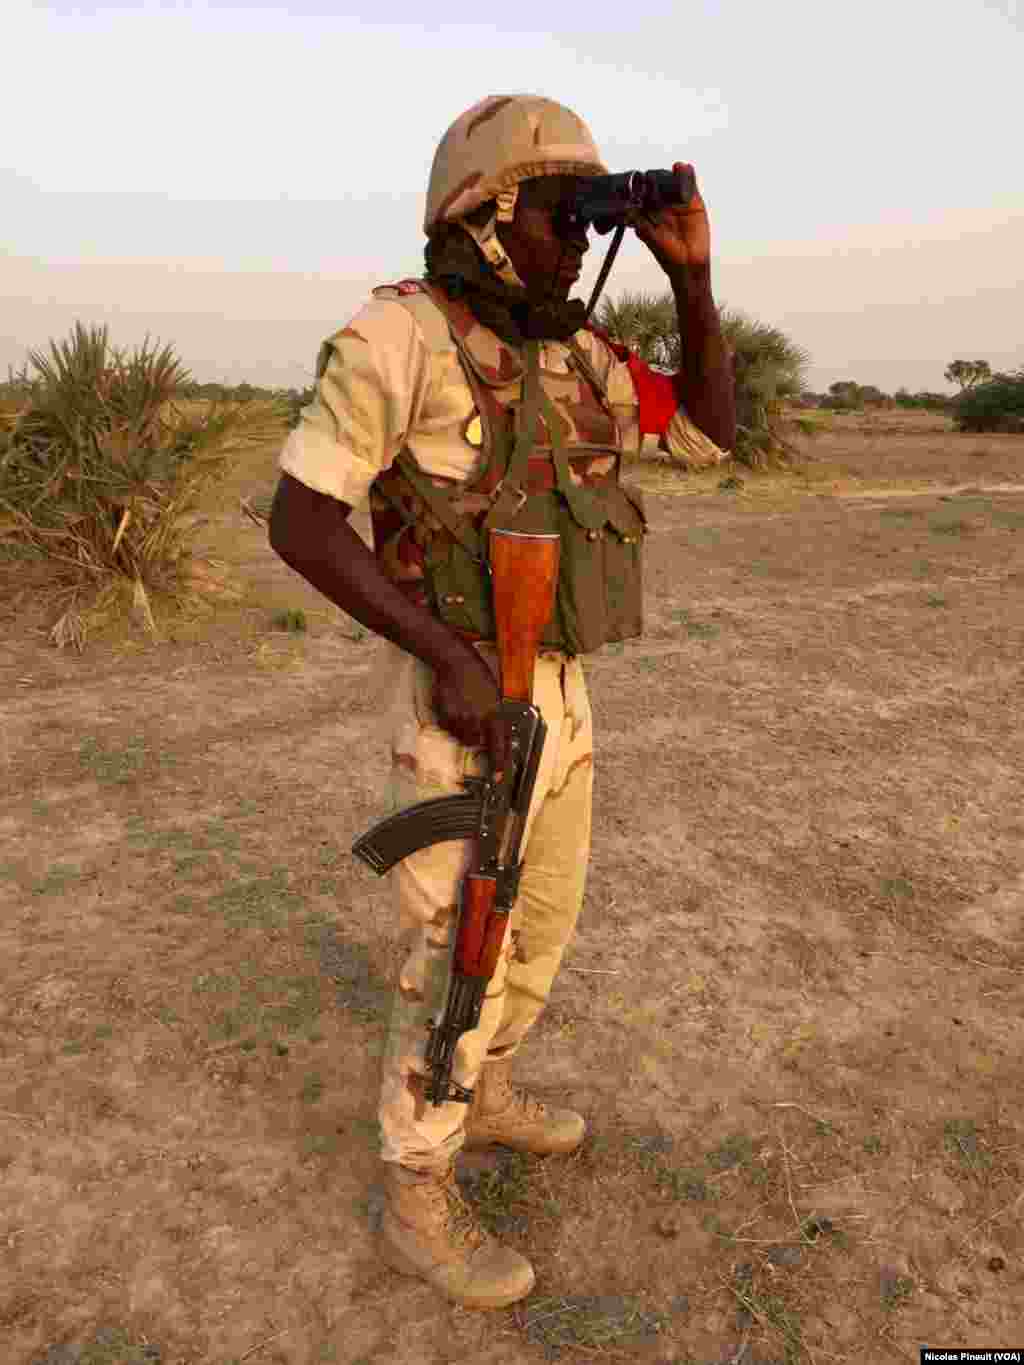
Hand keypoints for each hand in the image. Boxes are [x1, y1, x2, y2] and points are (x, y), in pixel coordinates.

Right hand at [431, 653, 511, 779]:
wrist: (457, 663)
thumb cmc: (479, 678)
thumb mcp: (495, 698)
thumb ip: (495, 718)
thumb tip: (493, 738)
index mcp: (495, 714)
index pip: (499, 745)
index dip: (499, 763)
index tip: (499, 777)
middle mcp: (478, 720)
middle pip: (474, 743)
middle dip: (474, 738)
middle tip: (472, 722)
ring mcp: (460, 719)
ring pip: (460, 737)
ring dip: (462, 730)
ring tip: (463, 710)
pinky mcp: (446, 717)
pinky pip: (447, 729)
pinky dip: (450, 723)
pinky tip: (454, 707)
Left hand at [630, 162, 710, 274]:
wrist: (689, 264)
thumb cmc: (668, 255)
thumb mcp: (652, 240)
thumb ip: (642, 226)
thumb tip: (629, 211)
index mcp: (648, 211)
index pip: (642, 193)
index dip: (639, 187)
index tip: (638, 185)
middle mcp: (662, 204)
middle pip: (657, 183)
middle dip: (654, 179)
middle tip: (653, 179)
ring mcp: (677, 201)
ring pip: (673, 182)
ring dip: (670, 174)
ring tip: (672, 168)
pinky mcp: (693, 201)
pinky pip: (690, 184)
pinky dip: (687, 174)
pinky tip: (683, 167)